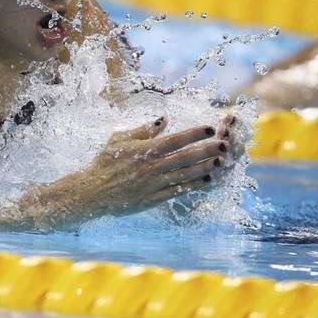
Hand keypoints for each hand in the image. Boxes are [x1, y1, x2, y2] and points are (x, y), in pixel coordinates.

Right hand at [83, 116, 228, 215]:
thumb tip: (163, 119)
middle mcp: (152, 167)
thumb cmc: (105, 161)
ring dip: (205, 168)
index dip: (195, 133)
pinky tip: (207, 181)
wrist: (92, 191)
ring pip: (185, 175)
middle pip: (186, 157)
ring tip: (221, 162)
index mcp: (145, 149)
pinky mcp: (153, 199)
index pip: (176, 139)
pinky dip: (194, 186)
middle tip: (225, 144)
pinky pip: (178, 191)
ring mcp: (154, 184)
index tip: (211, 128)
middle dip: (207, 150)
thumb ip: (143, 130)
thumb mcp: (120, 138)